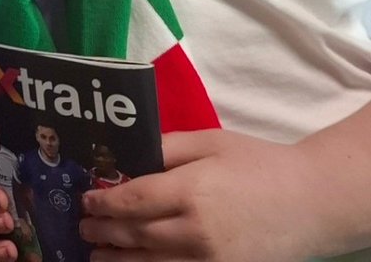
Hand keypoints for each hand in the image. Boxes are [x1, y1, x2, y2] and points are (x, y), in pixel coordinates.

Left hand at [79, 129, 317, 261]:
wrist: (309, 201)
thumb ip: (167, 147)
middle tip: (83, 230)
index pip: (134, 200)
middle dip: (104, 234)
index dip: (105, 204)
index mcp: (192, 189)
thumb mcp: (210, 142)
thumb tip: (130, 155)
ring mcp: (211, 260)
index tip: (85, 202)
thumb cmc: (258, 163)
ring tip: (96, 256)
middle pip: (137, 235)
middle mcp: (196, 230)